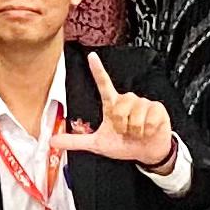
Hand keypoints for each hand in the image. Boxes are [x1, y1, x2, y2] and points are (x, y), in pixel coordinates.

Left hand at [58, 52, 178, 168]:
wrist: (147, 153)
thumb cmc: (124, 144)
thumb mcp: (98, 144)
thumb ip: (76, 141)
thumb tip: (53, 141)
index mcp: (112, 105)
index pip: (103, 84)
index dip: (98, 70)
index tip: (91, 56)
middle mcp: (127, 100)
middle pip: (119, 109)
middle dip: (122, 126)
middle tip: (126, 132)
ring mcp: (143, 103)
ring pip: (134, 116)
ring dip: (134, 130)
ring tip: (137, 132)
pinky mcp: (157, 109)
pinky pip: (148, 120)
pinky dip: (146, 131)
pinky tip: (148, 131)